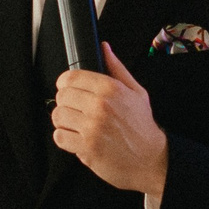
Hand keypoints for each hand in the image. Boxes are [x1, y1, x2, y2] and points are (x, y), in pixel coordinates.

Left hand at [51, 44, 167, 197]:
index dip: (65, 83)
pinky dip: (64, 138)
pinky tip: (76, 138)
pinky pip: (59, 137)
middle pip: (62, 96)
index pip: (71, 77)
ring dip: (63, 121)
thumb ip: (117, 68)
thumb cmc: (142, 127)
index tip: (68, 89)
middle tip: (75, 109)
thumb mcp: (136, 92)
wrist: (150, 160)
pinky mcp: (86, 148)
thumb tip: (105, 48)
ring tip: (75, 124)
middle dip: (65, 103)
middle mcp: (100, 106)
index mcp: (111, 89)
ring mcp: (92, 128)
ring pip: (58, 116)